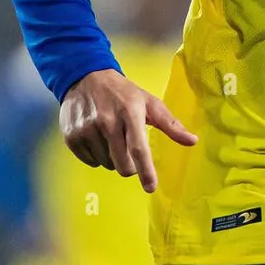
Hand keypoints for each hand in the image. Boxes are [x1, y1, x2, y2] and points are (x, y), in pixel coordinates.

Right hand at [59, 68, 197, 193]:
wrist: (85, 77)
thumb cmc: (124, 93)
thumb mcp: (149, 102)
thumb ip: (170, 124)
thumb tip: (192, 141)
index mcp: (130, 113)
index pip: (139, 147)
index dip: (146, 170)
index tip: (151, 187)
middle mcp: (107, 121)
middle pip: (122, 164)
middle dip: (130, 166)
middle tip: (130, 150)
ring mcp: (87, 130)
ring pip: (107, 164)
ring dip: (112, 157)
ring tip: (111, 136)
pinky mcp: (72, 137)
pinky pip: (90, 162)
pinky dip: (97, 156)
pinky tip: (97, 137)